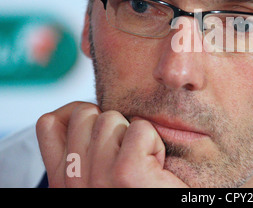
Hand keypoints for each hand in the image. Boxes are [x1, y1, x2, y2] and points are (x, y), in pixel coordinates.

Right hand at [36, 101, 187, 186]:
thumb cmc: (137, 188)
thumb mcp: (97, 176)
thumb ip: (84, 151)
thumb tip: (88, 111)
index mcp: (62, 179)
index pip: (48, 122)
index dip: (74, 112)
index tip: (99, 128)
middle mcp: (73, 180)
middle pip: (84, 113)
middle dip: (112, 125)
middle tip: (127, 153)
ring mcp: (98, 177)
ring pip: (112, 117)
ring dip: (134, 135)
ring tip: (143, 163)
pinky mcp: (127, 172)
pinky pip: (140, 128)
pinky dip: (154, 142)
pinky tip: (156, 167)